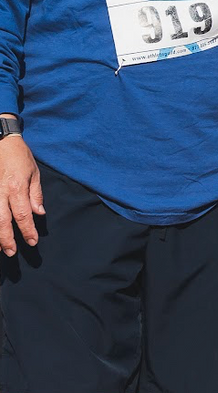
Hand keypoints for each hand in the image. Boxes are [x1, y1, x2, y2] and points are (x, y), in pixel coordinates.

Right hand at [0, 133, 42, 255]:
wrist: (0, 140)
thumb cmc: (19, 156)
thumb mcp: (34, 173)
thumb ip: (35, 194)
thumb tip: (39, 213)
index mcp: (16, 187)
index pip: (22, 215)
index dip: (27, 230)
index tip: (32, 242)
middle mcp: (0, 191)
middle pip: (1, 221)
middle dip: (6, 239)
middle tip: (11, 252)